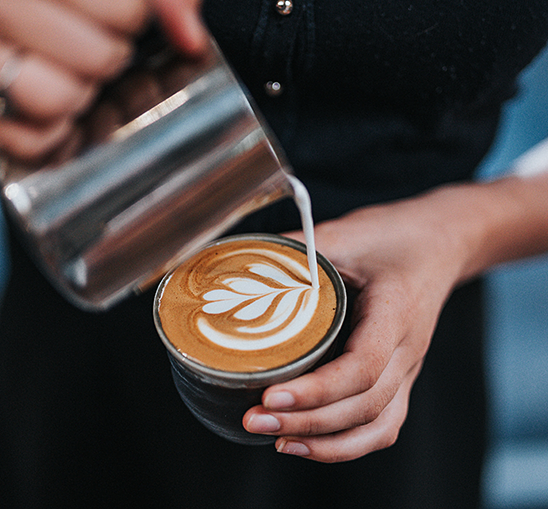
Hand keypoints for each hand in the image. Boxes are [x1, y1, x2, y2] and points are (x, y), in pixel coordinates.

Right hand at [0, 0, 206, 157]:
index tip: (123, 10)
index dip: (135, 15)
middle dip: (112, 55)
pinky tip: (55, 105)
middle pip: (95, 57)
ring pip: (56, 101)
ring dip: (81, 96)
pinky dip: (57, 134)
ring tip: (74, 74)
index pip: (119, 8)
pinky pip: (32, 142)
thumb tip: (189, 35)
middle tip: (99, 43)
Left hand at [242, 187, 473, 461]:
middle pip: (364, 405)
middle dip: (307, 421)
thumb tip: (236, 263)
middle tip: (254, 420)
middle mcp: (409, 349)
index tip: (270, 395)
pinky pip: (383, 425)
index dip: (316, 389)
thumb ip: (294, 249)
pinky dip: (347, 444)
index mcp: (396, 312)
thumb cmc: (392, 236)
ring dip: (326, 443)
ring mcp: (408, 368)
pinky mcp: (400, 377)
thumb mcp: (344, 232)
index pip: (362, 366)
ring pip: (378, 426)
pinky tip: (308, 444)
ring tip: (277, 441)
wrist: (439, 242)